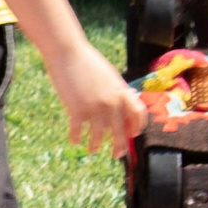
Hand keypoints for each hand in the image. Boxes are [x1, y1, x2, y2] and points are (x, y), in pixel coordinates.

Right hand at [48, 45, 146, 159]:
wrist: (68, 53)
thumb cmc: (88, 62)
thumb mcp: (109, 76)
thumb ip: (117, 92)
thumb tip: (122, 104)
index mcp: (123, 93)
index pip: (138, 116)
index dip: (136, 128)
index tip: (132, 135)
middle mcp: (112, 103)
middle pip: (120, 131)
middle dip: (119, 146)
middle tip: (117, 155)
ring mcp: (94, 107)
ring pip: (99, 135)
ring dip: (96, 145)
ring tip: (93, 150)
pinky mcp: (77, 109)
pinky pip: (78, 130)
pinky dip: (76, 137)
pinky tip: (74, 141)